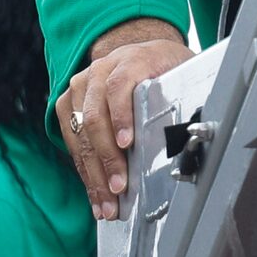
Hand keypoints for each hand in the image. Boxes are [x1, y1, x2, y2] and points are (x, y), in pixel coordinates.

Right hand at [57, 23, 191, 219]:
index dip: (121, 115)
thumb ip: (181, 97)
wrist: (141, 54)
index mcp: (131, 60)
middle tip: (118, 188)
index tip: (126, 144)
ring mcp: (81, 86)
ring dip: (93, 172)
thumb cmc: (164, 69)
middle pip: (95, 116)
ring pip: (80, 133)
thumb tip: (189, 134)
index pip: (119, 86)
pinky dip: (84, 170)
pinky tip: (95, 192)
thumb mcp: (180, 74)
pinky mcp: (68, 104)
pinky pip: (71, 141)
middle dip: (107, 157)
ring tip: (106, 202)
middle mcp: (100, 70)